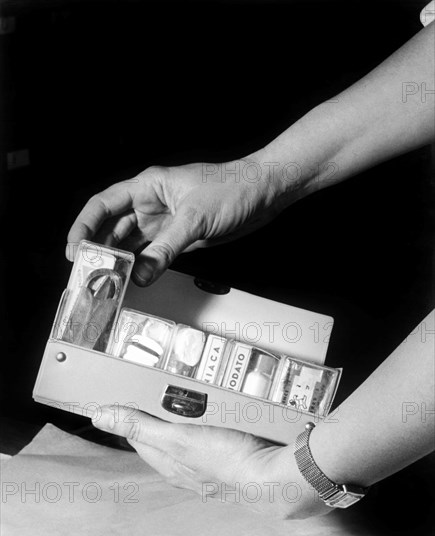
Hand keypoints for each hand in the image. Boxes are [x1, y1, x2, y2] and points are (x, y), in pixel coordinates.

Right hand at [67, 157, 291, 285]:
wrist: (262, 193)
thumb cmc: (232, 187)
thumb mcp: (194, 218)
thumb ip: (165, 248)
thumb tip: (140, 274)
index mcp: (148, 187)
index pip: (103, 205)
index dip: (84, 226)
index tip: (75, 250)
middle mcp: (151, 204)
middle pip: (113, 228)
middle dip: (99, 250)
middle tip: (88, 274)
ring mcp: (164, 222)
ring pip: (131, 244)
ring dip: (119, 262)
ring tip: (106, 281)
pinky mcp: (178, 237)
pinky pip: (152, 254)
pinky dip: (141, 267)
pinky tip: (132, 279)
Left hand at [92, 405, 330, 518]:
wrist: (274, 476)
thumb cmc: (227, 460)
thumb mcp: (177, 438)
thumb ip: (140, 426)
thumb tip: (101, 416)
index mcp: (168, 463)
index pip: (138, 437)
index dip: (131, 417)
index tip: (126, 398)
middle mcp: (185, 467)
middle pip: (162, 437)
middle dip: (158, 415)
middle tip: (159, 393)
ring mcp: (207, 464)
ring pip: (187, 435)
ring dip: (184, 417)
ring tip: (189, 399)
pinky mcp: (228, 456)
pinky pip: (210, 436)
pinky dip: (208, 422)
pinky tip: (218, 414)